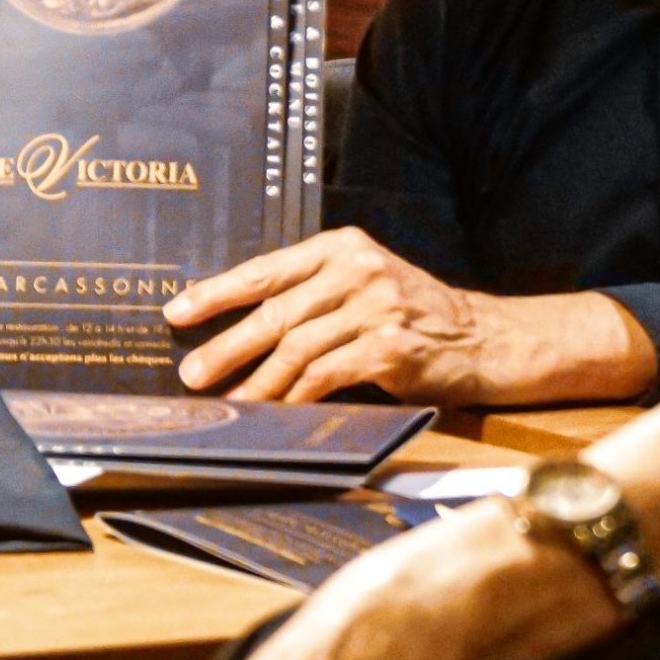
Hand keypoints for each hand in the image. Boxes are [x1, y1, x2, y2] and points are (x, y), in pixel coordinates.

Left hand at [169, 228, 493, 405]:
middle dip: (227, 346)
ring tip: (229, 402)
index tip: (177, 312)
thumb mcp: (364, 284)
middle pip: (276, 312)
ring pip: (297, 348)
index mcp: (343, 247)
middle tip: (192, 374)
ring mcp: (376, 306)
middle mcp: (358, 269)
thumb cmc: (412, 314)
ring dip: (257, 382)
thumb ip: (313, 294)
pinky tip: (277, 412)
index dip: (218, 292)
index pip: (267, 269)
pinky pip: (326, 375)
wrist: (481, 337)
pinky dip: (296, 397)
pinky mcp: (390, 346)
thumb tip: (238, 329)